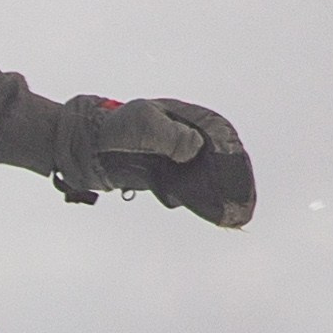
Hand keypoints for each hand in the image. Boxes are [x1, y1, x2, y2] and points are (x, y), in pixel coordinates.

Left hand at [56, 96, 254, 227]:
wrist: (86, 146)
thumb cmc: (114, 129)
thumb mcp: (144, 125)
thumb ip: (170, 135)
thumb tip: (194, 149)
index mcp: (185, 117)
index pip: (218, 132)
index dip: (231, 151)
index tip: (238, 170)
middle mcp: (186, 136)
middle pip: (219, 157)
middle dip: (234, 178)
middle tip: (246, 203)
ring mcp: (177, 157)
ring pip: (208, 176)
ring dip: (222, 194)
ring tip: (238, 216)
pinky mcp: (166, 175)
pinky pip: (191, 189)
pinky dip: (203, 201)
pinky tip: (217, 216)